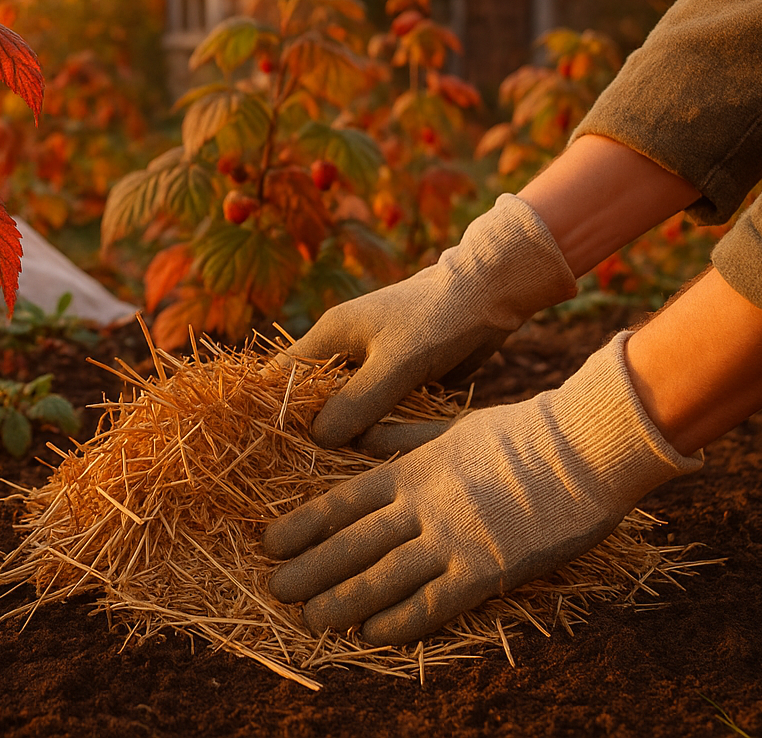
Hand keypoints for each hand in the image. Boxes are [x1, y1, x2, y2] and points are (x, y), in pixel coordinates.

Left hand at [263, 333, 700, 645]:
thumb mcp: (448, 427)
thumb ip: (400, 438)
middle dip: (311, 568)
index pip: (343, 501)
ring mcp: (453, 538)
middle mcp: (422, 505)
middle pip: (353, 542)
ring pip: (383, 576)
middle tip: (276, 588)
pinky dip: (400, 620)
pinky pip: (434, 602)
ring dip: (342, 600)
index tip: (272, 542)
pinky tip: (372, 635)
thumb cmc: (520, 434)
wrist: (582, 446)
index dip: (304, 525)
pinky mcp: (486, 568)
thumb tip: (355, 436)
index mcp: (412, 469)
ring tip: (309, 618)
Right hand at [281, 194, 574, 447]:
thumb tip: (317, 438)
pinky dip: (377, 426)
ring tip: (345, 466)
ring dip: (349, 430)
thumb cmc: (440, 320)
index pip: (281, 372)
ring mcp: (372, 361)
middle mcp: (345, 346)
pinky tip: (381, 453)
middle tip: (310, 467)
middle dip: (312, 427)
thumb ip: (358, 402)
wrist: (491, 295)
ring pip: (347, 404)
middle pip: (313, 394)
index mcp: (331, 333)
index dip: (272, 406)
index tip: (270, 445)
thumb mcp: (397, 365)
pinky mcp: (399, 373)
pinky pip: (378, 407)